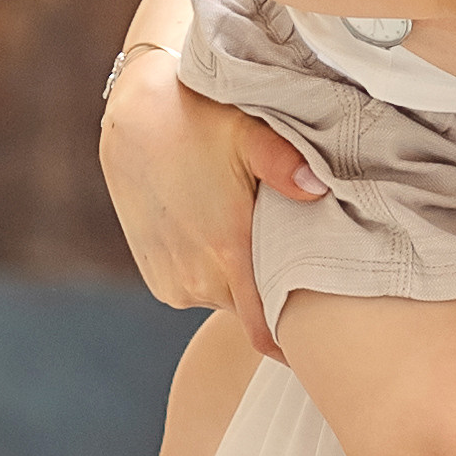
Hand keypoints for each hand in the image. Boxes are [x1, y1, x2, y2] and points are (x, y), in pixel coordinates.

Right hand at [97, 48, 324, 361]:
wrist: (135, 117)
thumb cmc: (200, 121)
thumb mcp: (248, 134)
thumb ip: (287, 164)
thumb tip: (321, 188)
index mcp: (228, 252)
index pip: (265, 331)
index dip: (292, 337)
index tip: (317, 332)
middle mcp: (197, 279)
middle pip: (252, 311)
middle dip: (275, 293)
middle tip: (298, 261)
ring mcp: (172, 283)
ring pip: (225, 300)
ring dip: (242, 281)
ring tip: (255, 238)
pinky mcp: (156, 278)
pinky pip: (200, 290)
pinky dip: (215, 274)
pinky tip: (221, 236)